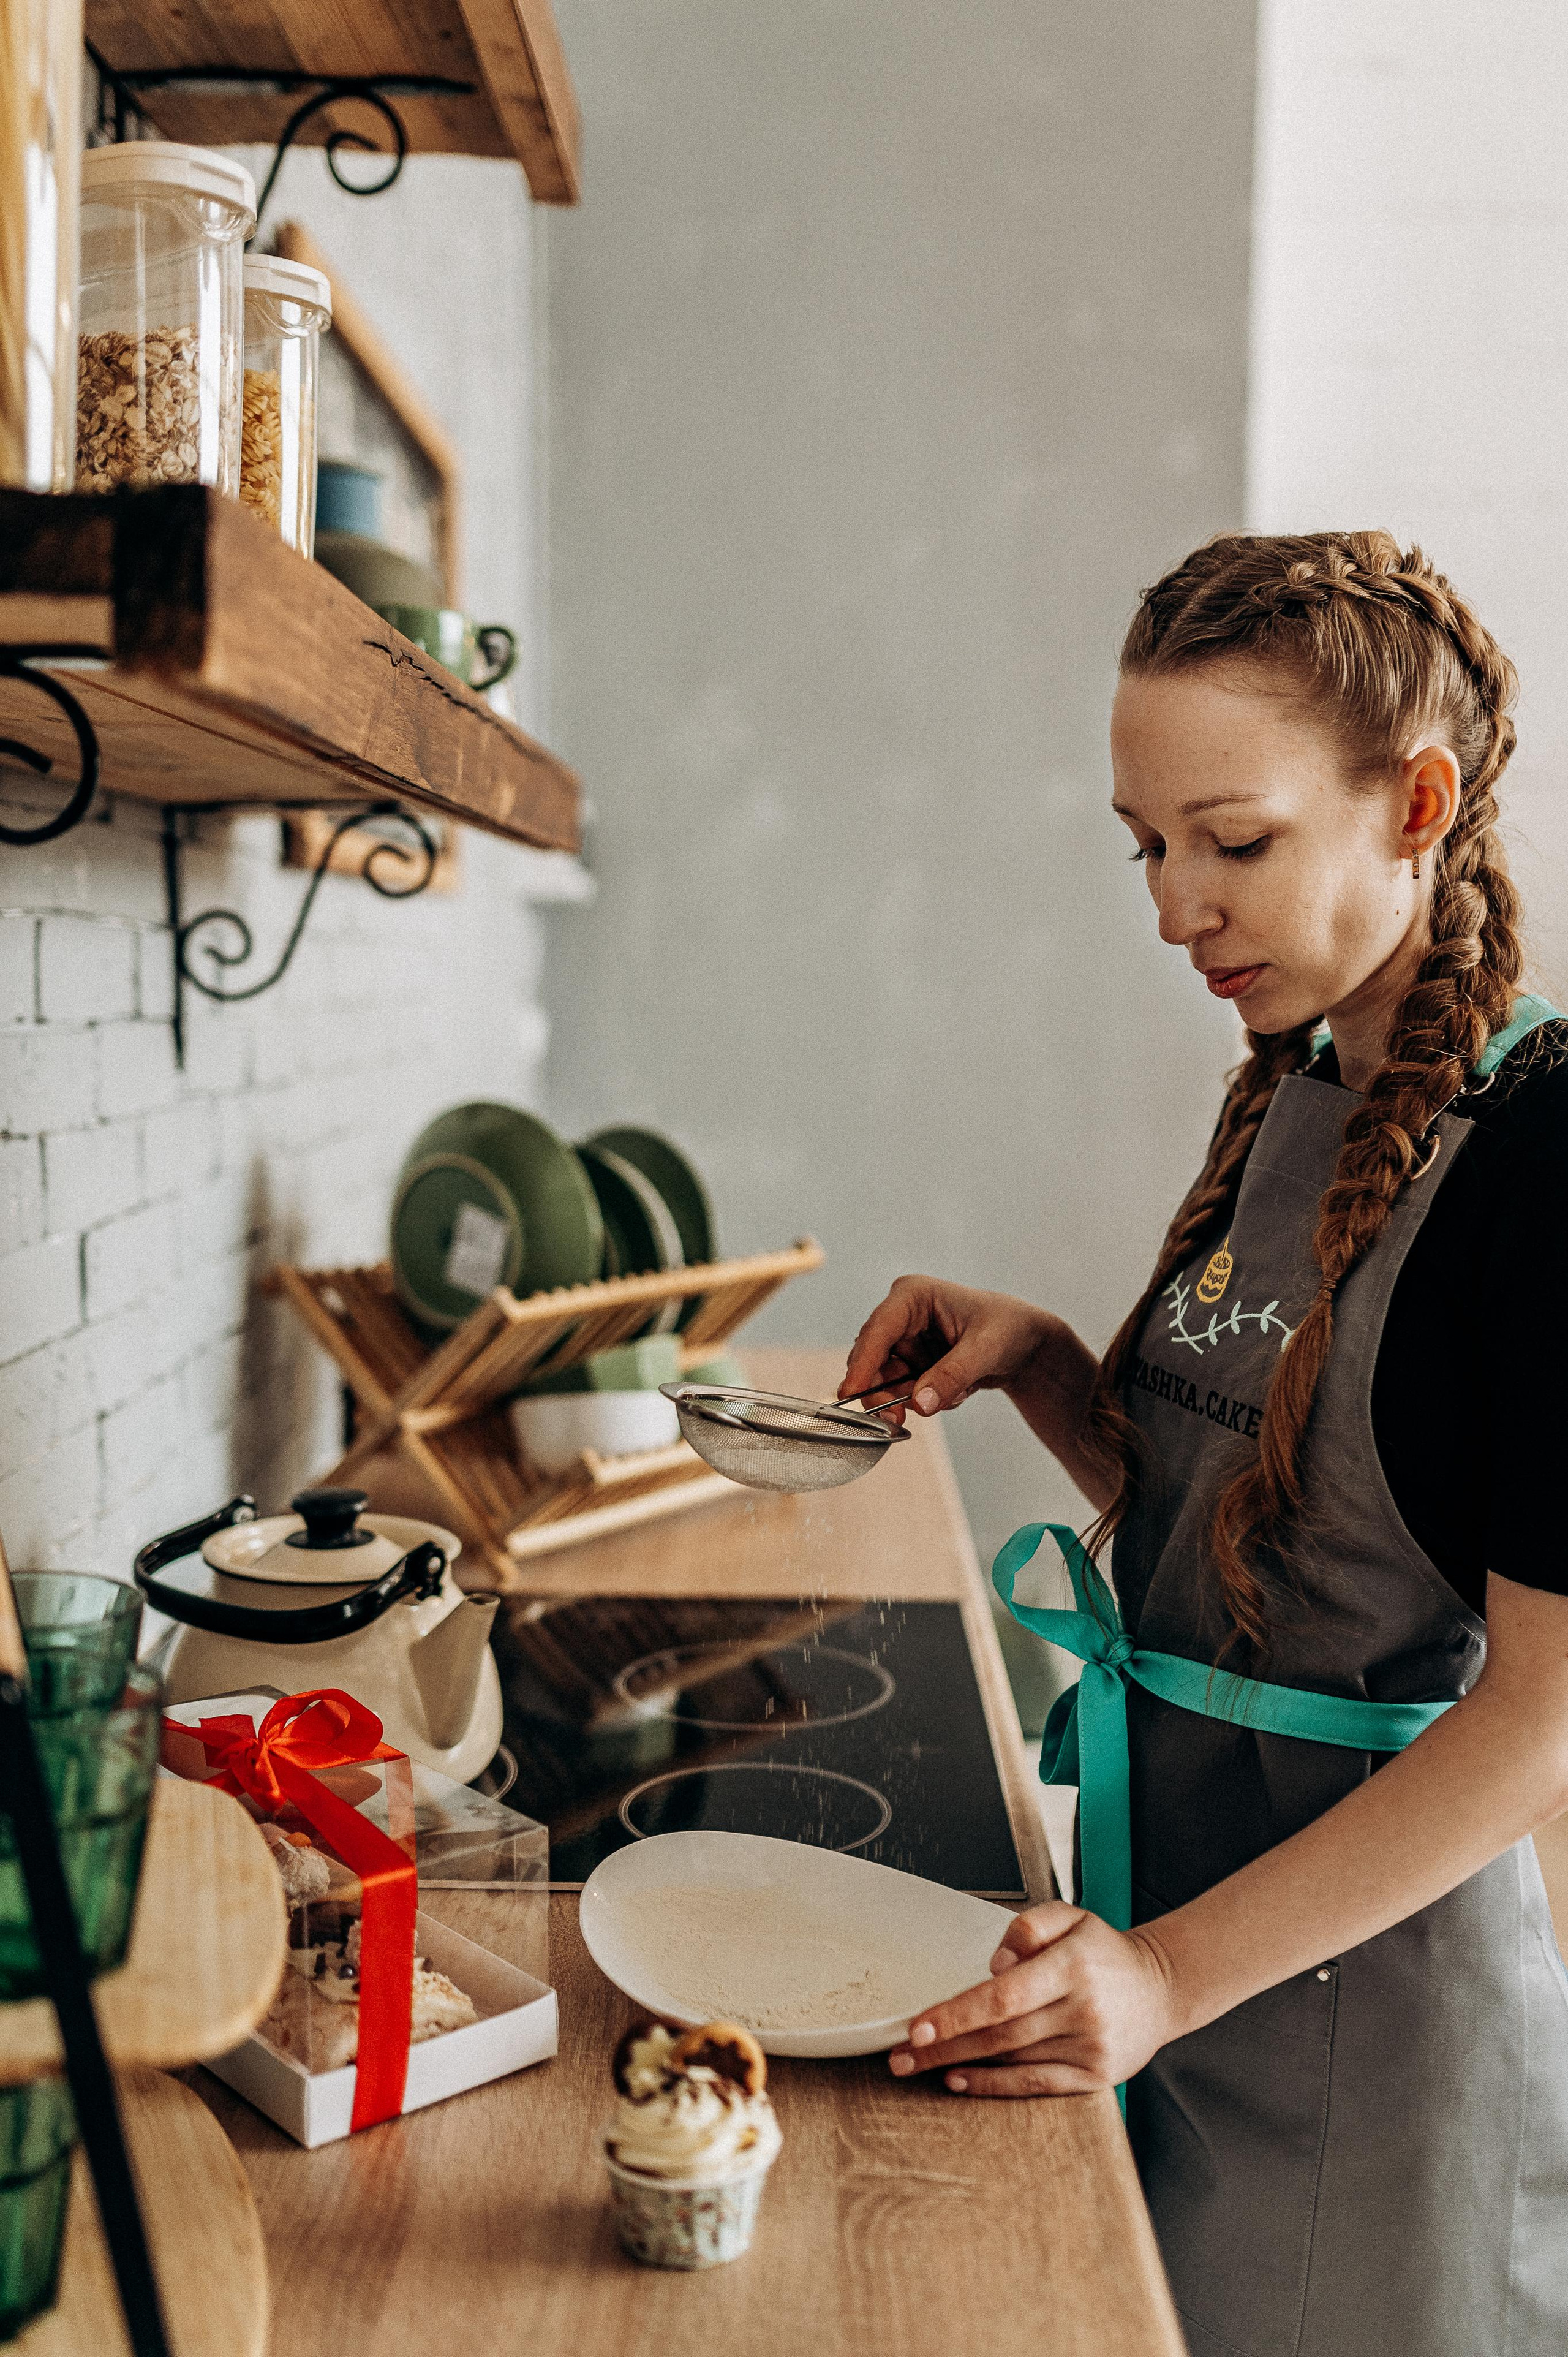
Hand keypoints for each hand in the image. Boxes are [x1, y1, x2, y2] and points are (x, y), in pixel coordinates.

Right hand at [840, 1275, 1056, 1423]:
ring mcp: (904, 1341)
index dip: (862, 1363)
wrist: (1026, 1344)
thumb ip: (952, 1375)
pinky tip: (958, 1391)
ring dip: (915, 1397)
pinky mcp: (911, 1363)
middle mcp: (901, 1316)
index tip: (850, 1393)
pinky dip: (929, 1399)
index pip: (878, 1330)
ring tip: (957, 1393)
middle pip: (872, 1360)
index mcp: (913, 1296)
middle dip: (885, 1391)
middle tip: (897, 1419)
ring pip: (884, 1380)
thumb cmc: (1009, 1329)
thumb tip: (920, 1403)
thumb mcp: (986, 1350)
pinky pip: (904, 1391)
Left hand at [886, 1903, 1177, 2095]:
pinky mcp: (1094, 2077)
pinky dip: (994, 2086)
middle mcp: (1082, 2009)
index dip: (957, 2015)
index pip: (1003, 1996)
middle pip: (999, 2034)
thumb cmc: (1104, 1953)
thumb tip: (995, 1963)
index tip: (918, 2026)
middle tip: (900, 2056)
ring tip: (920, 2066)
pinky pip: (1035, 2084)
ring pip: (1012, 2060)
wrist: (1161, 1990)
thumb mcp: (1071, 1917)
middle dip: (943, 2046)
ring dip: (960, 2064)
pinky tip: (961, 2081)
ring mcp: (1089, 2047)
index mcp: (1072, 1966)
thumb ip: (1029, 1925)